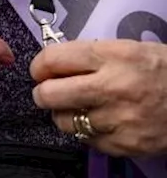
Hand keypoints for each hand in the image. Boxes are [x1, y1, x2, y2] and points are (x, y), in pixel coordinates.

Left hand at [33, 40, 166, 156]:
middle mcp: (114, 87)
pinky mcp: (127, 145)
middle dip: (43, 92)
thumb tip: (54, 64)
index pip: (54, 59)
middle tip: (48, 92)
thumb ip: (93, 56)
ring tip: (76, 108)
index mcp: (114, 56)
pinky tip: (100, 122)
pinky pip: (87, 140)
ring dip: (64, 114)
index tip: (41, 70)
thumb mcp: (132, 49)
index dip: (40, 65)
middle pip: (50, 94)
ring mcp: (120, 119)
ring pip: (65, 121)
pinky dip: (87, 132)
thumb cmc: (165, 71)